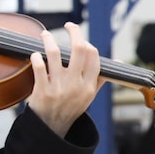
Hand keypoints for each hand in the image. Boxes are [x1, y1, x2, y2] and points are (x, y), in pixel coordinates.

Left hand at [25, 22, 103, 137]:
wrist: (51, 128)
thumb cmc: (71, 108)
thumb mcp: (89, 96)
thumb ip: (100, 78)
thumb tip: (118, 63)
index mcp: (89, 86)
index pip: (94, 56)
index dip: (87, 43)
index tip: (79, 36)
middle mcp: (76, 85)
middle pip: (79, 49)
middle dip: (75, 32)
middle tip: (69, 25)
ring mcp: (59, 87)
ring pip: (55, 54)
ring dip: (49, 40)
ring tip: (45, 34)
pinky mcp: (42, 91)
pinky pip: (39, 67)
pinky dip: (36, 57)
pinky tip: (35, 54)